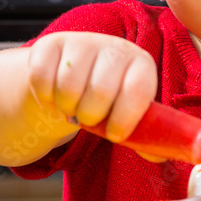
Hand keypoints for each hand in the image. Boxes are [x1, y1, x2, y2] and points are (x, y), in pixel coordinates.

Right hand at [26, 32, 159, 159]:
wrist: (77, 75)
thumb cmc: (111, 101)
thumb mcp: (130, 114)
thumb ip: (144, 137)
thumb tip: (159, 158)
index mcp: (141, 64)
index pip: (137, 90)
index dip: (125, 118)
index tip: (114, 136)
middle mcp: (114, 48)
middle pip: (101, 91)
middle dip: (91, 117)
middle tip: (89, 120)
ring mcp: (82, 42)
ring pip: (68, 85)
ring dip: (67, 108)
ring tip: (72, 109)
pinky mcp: (51, 43)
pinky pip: (41, 77)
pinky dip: (44, 97)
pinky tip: (53, 98)